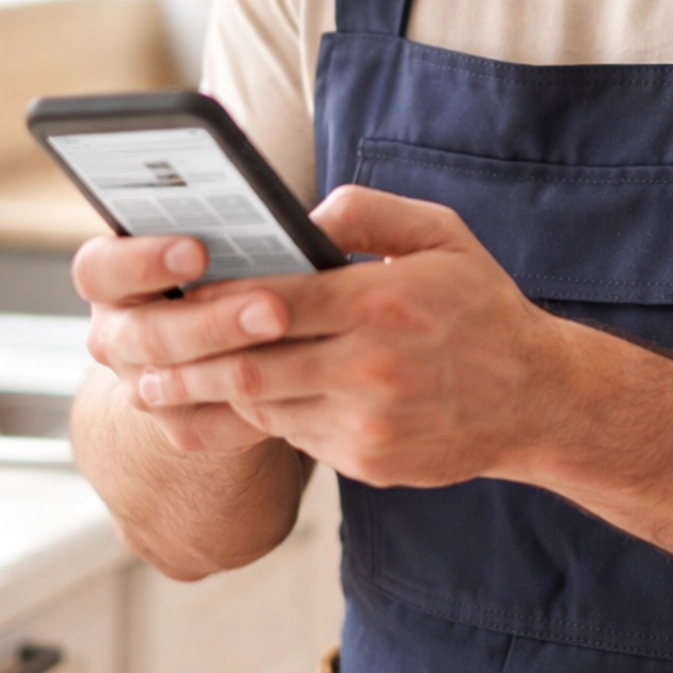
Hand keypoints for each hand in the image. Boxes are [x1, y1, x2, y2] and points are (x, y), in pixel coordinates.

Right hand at [74, 231, 293, 457]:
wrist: (231, 336)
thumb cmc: (233, 263)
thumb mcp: (224, 232)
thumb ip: (244, 218)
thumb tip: (307, 220)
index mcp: (110, 276)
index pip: (98, 269)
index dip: (141, 261)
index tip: (199, 250)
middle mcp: (115, 333)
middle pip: (143, 335)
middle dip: (211, 322)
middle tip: (272, 308)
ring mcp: (141, 385)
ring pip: (172, 385)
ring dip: (233, 366)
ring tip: (290, 342)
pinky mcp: (178, 424)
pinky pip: (205, 426)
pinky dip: (247, 409)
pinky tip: (296, 388)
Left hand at [123, 185, 575, 488]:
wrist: (536, 399)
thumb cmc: (480, 307)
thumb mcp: (440, 235)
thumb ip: (367, 211)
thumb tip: (300, 213)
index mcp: (382, 302)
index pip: (273, 301)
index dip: (211, 303)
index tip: (167, 297)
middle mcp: (372, 367)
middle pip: (249, 367)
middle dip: (183, 363)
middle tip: (136, 357)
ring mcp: (368, 422)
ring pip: (262, 408)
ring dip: (209, 396)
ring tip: (160, 383)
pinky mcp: (368, 460)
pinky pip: (294, 438)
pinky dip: (259, 418)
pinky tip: (229, 403)